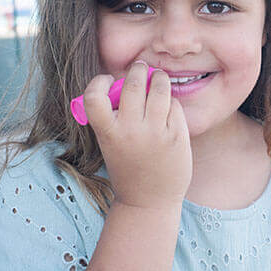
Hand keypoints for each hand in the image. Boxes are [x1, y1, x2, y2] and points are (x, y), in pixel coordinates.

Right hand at [84, 61, 191, 209]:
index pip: (93, 96)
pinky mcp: (176, 136)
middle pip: (133, 84)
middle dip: (138, 70)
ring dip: (159, 79)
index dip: (98, 82)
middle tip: (141, 69)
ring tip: (158, 79)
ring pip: (159, 88)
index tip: (108, 81)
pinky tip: (167, 108)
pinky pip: (174, 105)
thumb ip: (114, 116)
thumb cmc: (127, 168)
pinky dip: (170, 102)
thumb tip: (128, 82)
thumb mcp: (110, 144)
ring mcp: (155, 133)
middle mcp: (131, 131)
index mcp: (108, 133)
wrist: (148, 202)